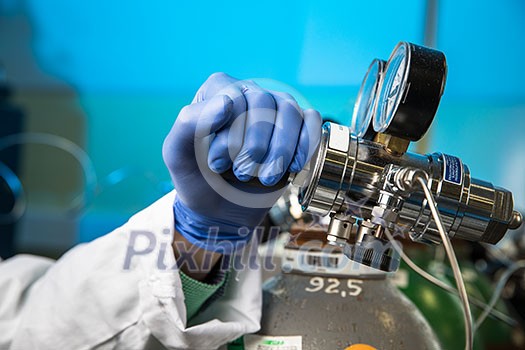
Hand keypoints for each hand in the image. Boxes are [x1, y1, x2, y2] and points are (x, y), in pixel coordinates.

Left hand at [163, 73, 321, 252]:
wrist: (219, 208)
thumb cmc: (196, 178)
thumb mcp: (177, 154)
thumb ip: (190, 123)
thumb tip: (228, 101)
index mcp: (217, 91)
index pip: (233, 98)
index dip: (229, 136)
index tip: (217, 165)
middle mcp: (249, 93)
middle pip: (264, 102)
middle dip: (256, 145)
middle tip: (242, 174)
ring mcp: (275, 108)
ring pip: (290, 112)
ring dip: (281, 150)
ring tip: (266, 177)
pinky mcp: (296, 128)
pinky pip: (311, 121)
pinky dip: (306, 145)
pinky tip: (293, 167)